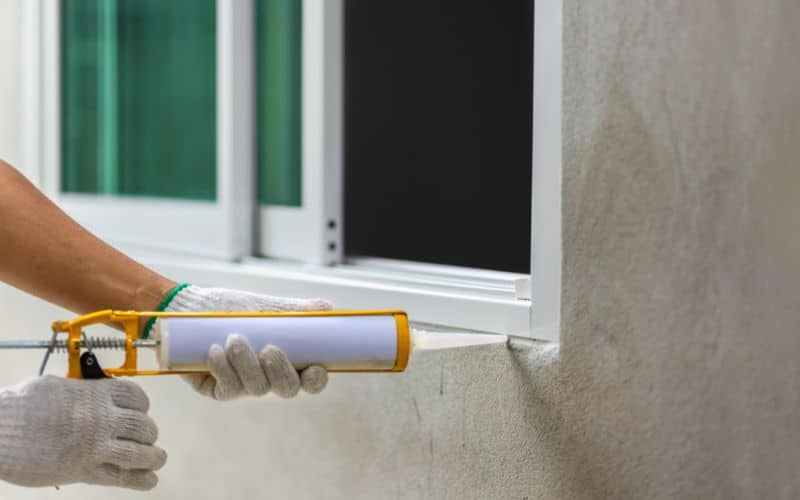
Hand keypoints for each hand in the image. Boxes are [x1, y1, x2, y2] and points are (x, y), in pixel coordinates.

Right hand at [0, 376, 165, 489]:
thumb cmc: (20, 406)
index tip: (141, 411)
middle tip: (147, 438)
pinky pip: (121, 477)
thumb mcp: (55, 387)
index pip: (136, 396)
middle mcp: (102, 419)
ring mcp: (94, 446)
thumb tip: (91, 391)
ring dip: (153, 457)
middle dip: (148, 433)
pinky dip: (140, 480)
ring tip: (158, 459)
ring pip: (139, 453)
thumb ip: (80, 391)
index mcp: (96, 394)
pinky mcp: (83, 471)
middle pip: (142, 426)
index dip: (142, 405)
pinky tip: (150, 481)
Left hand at [164, 285, 330, 400]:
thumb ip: (296, 310)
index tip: (314, 367)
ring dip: (247, 364)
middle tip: (269, 349)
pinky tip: (215, 351)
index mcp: (288, 359)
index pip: (310, 380)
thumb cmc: (230, 307)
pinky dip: (224, 369)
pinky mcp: (218, 389)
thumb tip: (328, 308)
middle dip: (281, 372)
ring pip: (257, 388)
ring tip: (234, 338)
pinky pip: (228, 388)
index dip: (316, 380)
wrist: (189, 307)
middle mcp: (268, 376)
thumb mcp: (265, 306)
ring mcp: (244, 385)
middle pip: (288, 390)